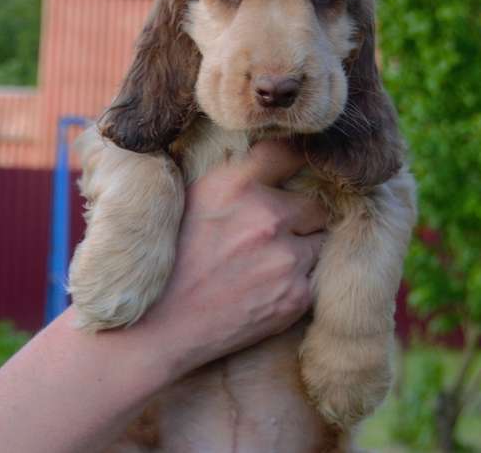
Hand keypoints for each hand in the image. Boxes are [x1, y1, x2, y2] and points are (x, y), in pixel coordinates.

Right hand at [140, 140, 326, 378]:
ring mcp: (286, 257)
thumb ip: (236, 178)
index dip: (299, 162)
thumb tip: (271, 161)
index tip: (299, 171)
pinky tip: (269, 287)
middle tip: (280, 231)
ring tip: (272, 263)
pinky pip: (315, 274)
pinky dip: (300, 279)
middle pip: (316, 203)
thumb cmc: (172, 259)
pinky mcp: (297, 295)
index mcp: (236, 184)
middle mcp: (266, 215)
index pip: (290, 153)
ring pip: (321, 240)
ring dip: (305, 247)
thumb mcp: (193, 199)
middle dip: (303, 216)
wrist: (159, 326)